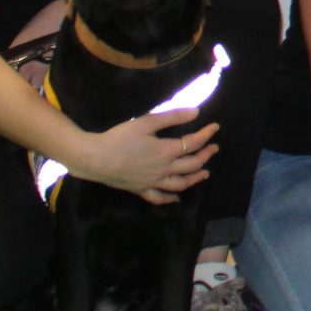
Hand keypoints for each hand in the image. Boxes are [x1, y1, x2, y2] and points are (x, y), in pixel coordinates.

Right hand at [80, 108, 218, 206]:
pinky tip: (176, 199)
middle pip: (191, 165)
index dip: (206, 134)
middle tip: (214, 148)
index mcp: (166, 151)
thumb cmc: (119, 137)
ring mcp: (152, 182)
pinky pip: (158, 198)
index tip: (215, 127)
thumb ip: (172, 117)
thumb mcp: (147, 122)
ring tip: (205, 173)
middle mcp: (163, 170)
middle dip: (205, 156)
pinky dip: (170, 199)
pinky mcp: (140, 190)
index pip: (193, 143)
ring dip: (195, 178)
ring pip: (180, 184)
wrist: (94, 158)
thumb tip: (197, 112)